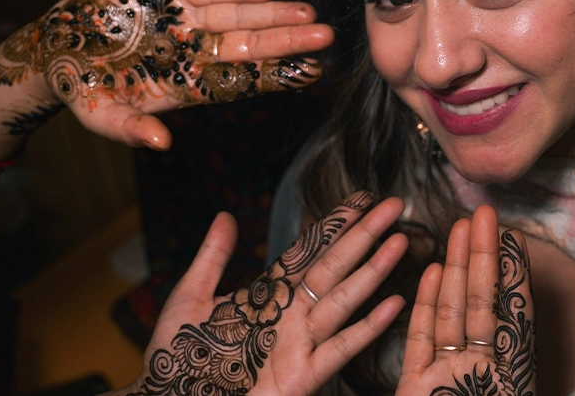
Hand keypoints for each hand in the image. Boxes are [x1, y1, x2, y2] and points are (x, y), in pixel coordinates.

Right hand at [0, 0, 331, 148]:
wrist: (52, 47)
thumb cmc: (79, 88)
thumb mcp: (99, 114)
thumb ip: (130, 129)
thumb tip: (162, 145)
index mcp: (187, 84)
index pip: (241, 82)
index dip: (275, 78)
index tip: (310, 74)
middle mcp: (194, 52)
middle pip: (251, 47)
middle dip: (287, 42)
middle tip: (326, 36)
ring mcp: (184, 20)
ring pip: (238, 17)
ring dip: (273, 15)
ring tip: (309, 12)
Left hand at [119, 193, 407, 395]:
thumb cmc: (175, 358)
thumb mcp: (190, 297)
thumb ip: (213, 257)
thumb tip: (225, 216)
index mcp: (269, 294)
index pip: (311, 249)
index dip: (336, 223)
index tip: (361, 199)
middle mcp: (292, 314)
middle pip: (336, 265)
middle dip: (365, 235)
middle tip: (393, 205)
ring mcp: (300, 343)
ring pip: (345, 298)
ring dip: (373, 270)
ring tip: (399, 242)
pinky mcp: (303, 375)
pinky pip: (342, 348)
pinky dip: (369, 327)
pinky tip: (393, 304)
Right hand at [397, 206, 534, 395]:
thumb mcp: (512, 386)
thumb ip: (514, 340)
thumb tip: (521, 296)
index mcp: (509, 372)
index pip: (512, 312)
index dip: (512, 272)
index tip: (513, 235)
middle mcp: (478, 368)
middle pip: (480, 303)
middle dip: (482, 257)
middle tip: (484, 215)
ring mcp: (445, 373)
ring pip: (451, 313)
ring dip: (455, 269)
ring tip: (461, 228)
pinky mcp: (414, 385)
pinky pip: (422, 339)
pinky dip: (425, 304)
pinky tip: (433, 272)